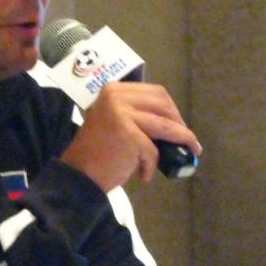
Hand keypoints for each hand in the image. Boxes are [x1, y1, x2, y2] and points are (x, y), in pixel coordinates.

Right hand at [60, 81, 201, 190]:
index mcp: (113, 90)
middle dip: (179, 122)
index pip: (155, 92)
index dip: (171, 109)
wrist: (78, 173)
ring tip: (187, 153)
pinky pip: (152, 150)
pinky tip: (143, 175)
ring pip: (165, 126)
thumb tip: (171, 122)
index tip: (178, 123)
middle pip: (163, 103)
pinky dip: (151, 165)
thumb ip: (136, 114)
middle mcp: (116, 97)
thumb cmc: (97, 152)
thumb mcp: (114, 121)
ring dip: (182, 140)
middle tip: (186, 140)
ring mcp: (121, 114)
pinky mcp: (128, 134)